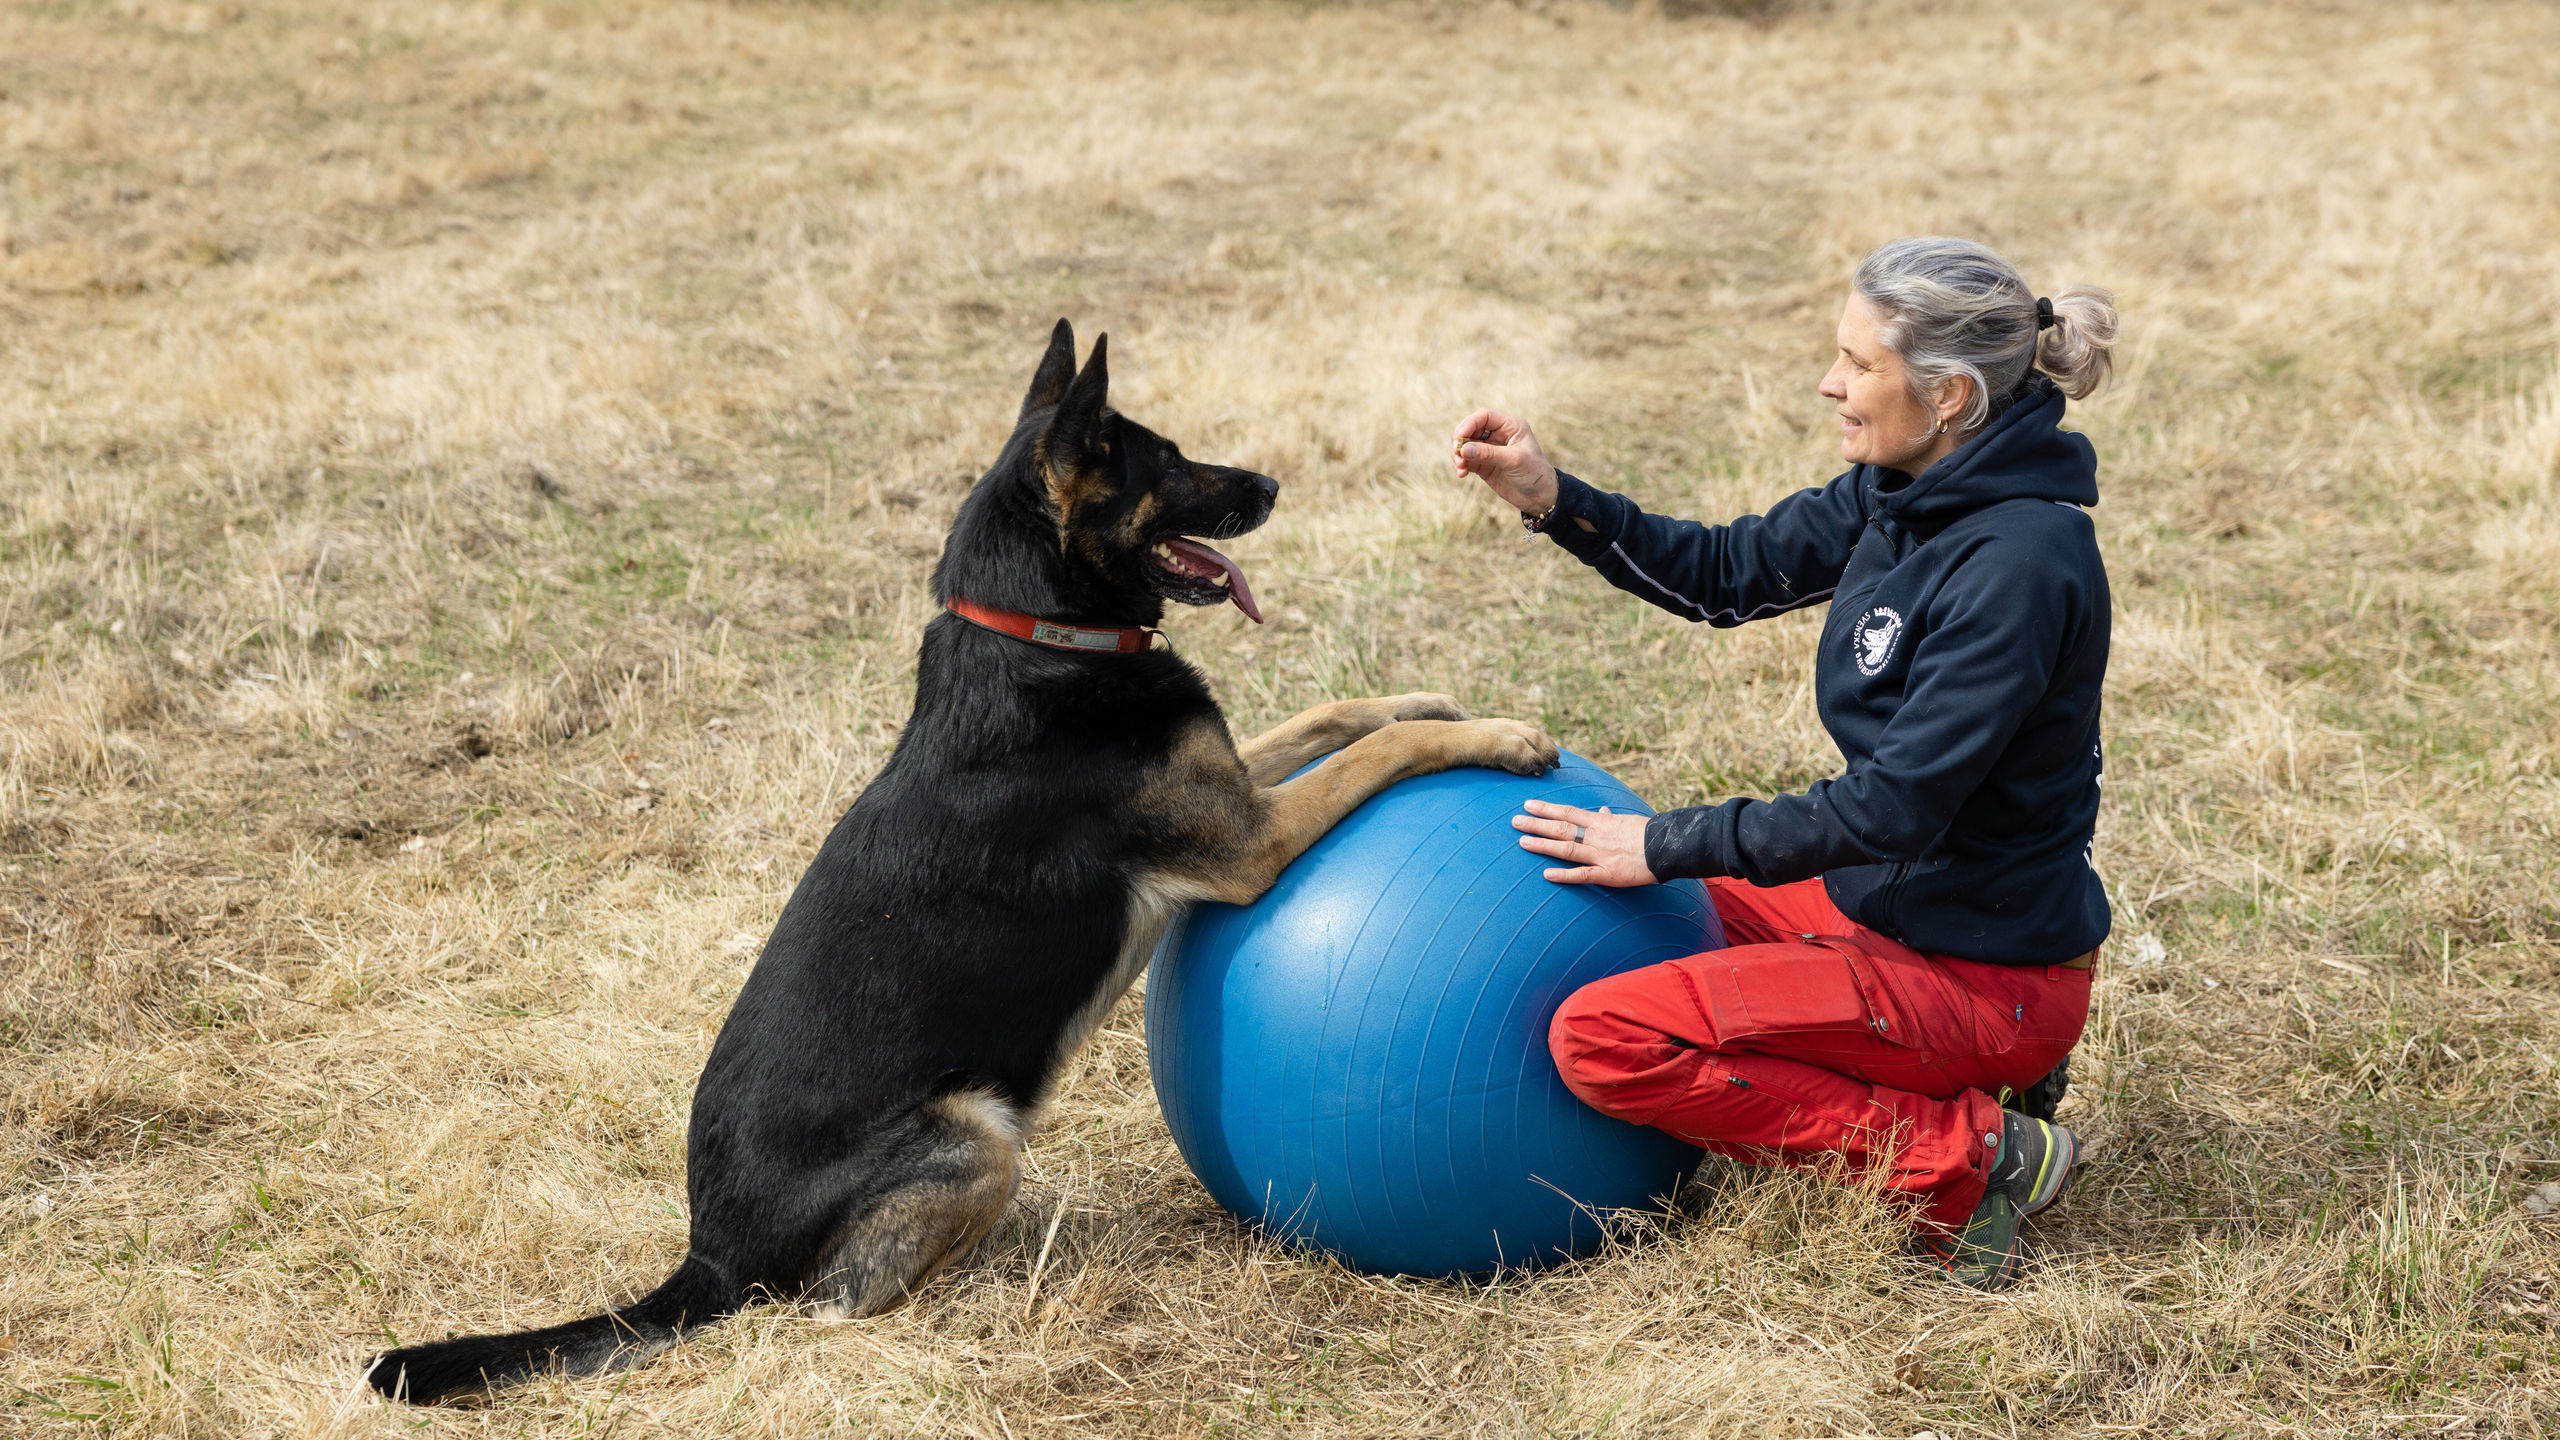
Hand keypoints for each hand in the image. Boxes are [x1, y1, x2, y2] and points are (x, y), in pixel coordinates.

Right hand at [1450, 409, 1559, 515]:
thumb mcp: (1514, 460)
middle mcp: (1499, 435)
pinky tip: (1462, 474)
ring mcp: (1490, 450)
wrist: (1540, 497)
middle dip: (1460, 440)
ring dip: (1458, 454)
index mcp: (1510, 426)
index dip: (1469, 424)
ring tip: (1460, 467)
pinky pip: (1466, 460)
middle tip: (1456, 453)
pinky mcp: (1484, 464)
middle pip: (1471, 429)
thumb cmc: (1534, 473)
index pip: (1484, 417)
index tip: (1460, 437)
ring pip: (1466, 445)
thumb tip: (1463, 449)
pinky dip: (1461, 465)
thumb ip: (1488, 454)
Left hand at [1512, 799, 1656, 886]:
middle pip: (1561, 828)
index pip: (1568, 812)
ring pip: (1567, 848)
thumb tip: (1599, 811)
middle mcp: (1597, 836)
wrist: (1668, 848)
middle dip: (1537, 824)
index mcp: (1601, 822)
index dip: (1547, 809)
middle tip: (1515, 822)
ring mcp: (1601, 855)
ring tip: (1522, 842)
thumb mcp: (1627, 820)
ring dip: (1543, 845)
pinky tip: (1546, 874)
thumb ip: (1609, 818)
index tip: (1528, 805)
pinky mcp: (1608, 874)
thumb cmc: (1649, 834)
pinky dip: (1564, 874)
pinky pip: (1583, 875)